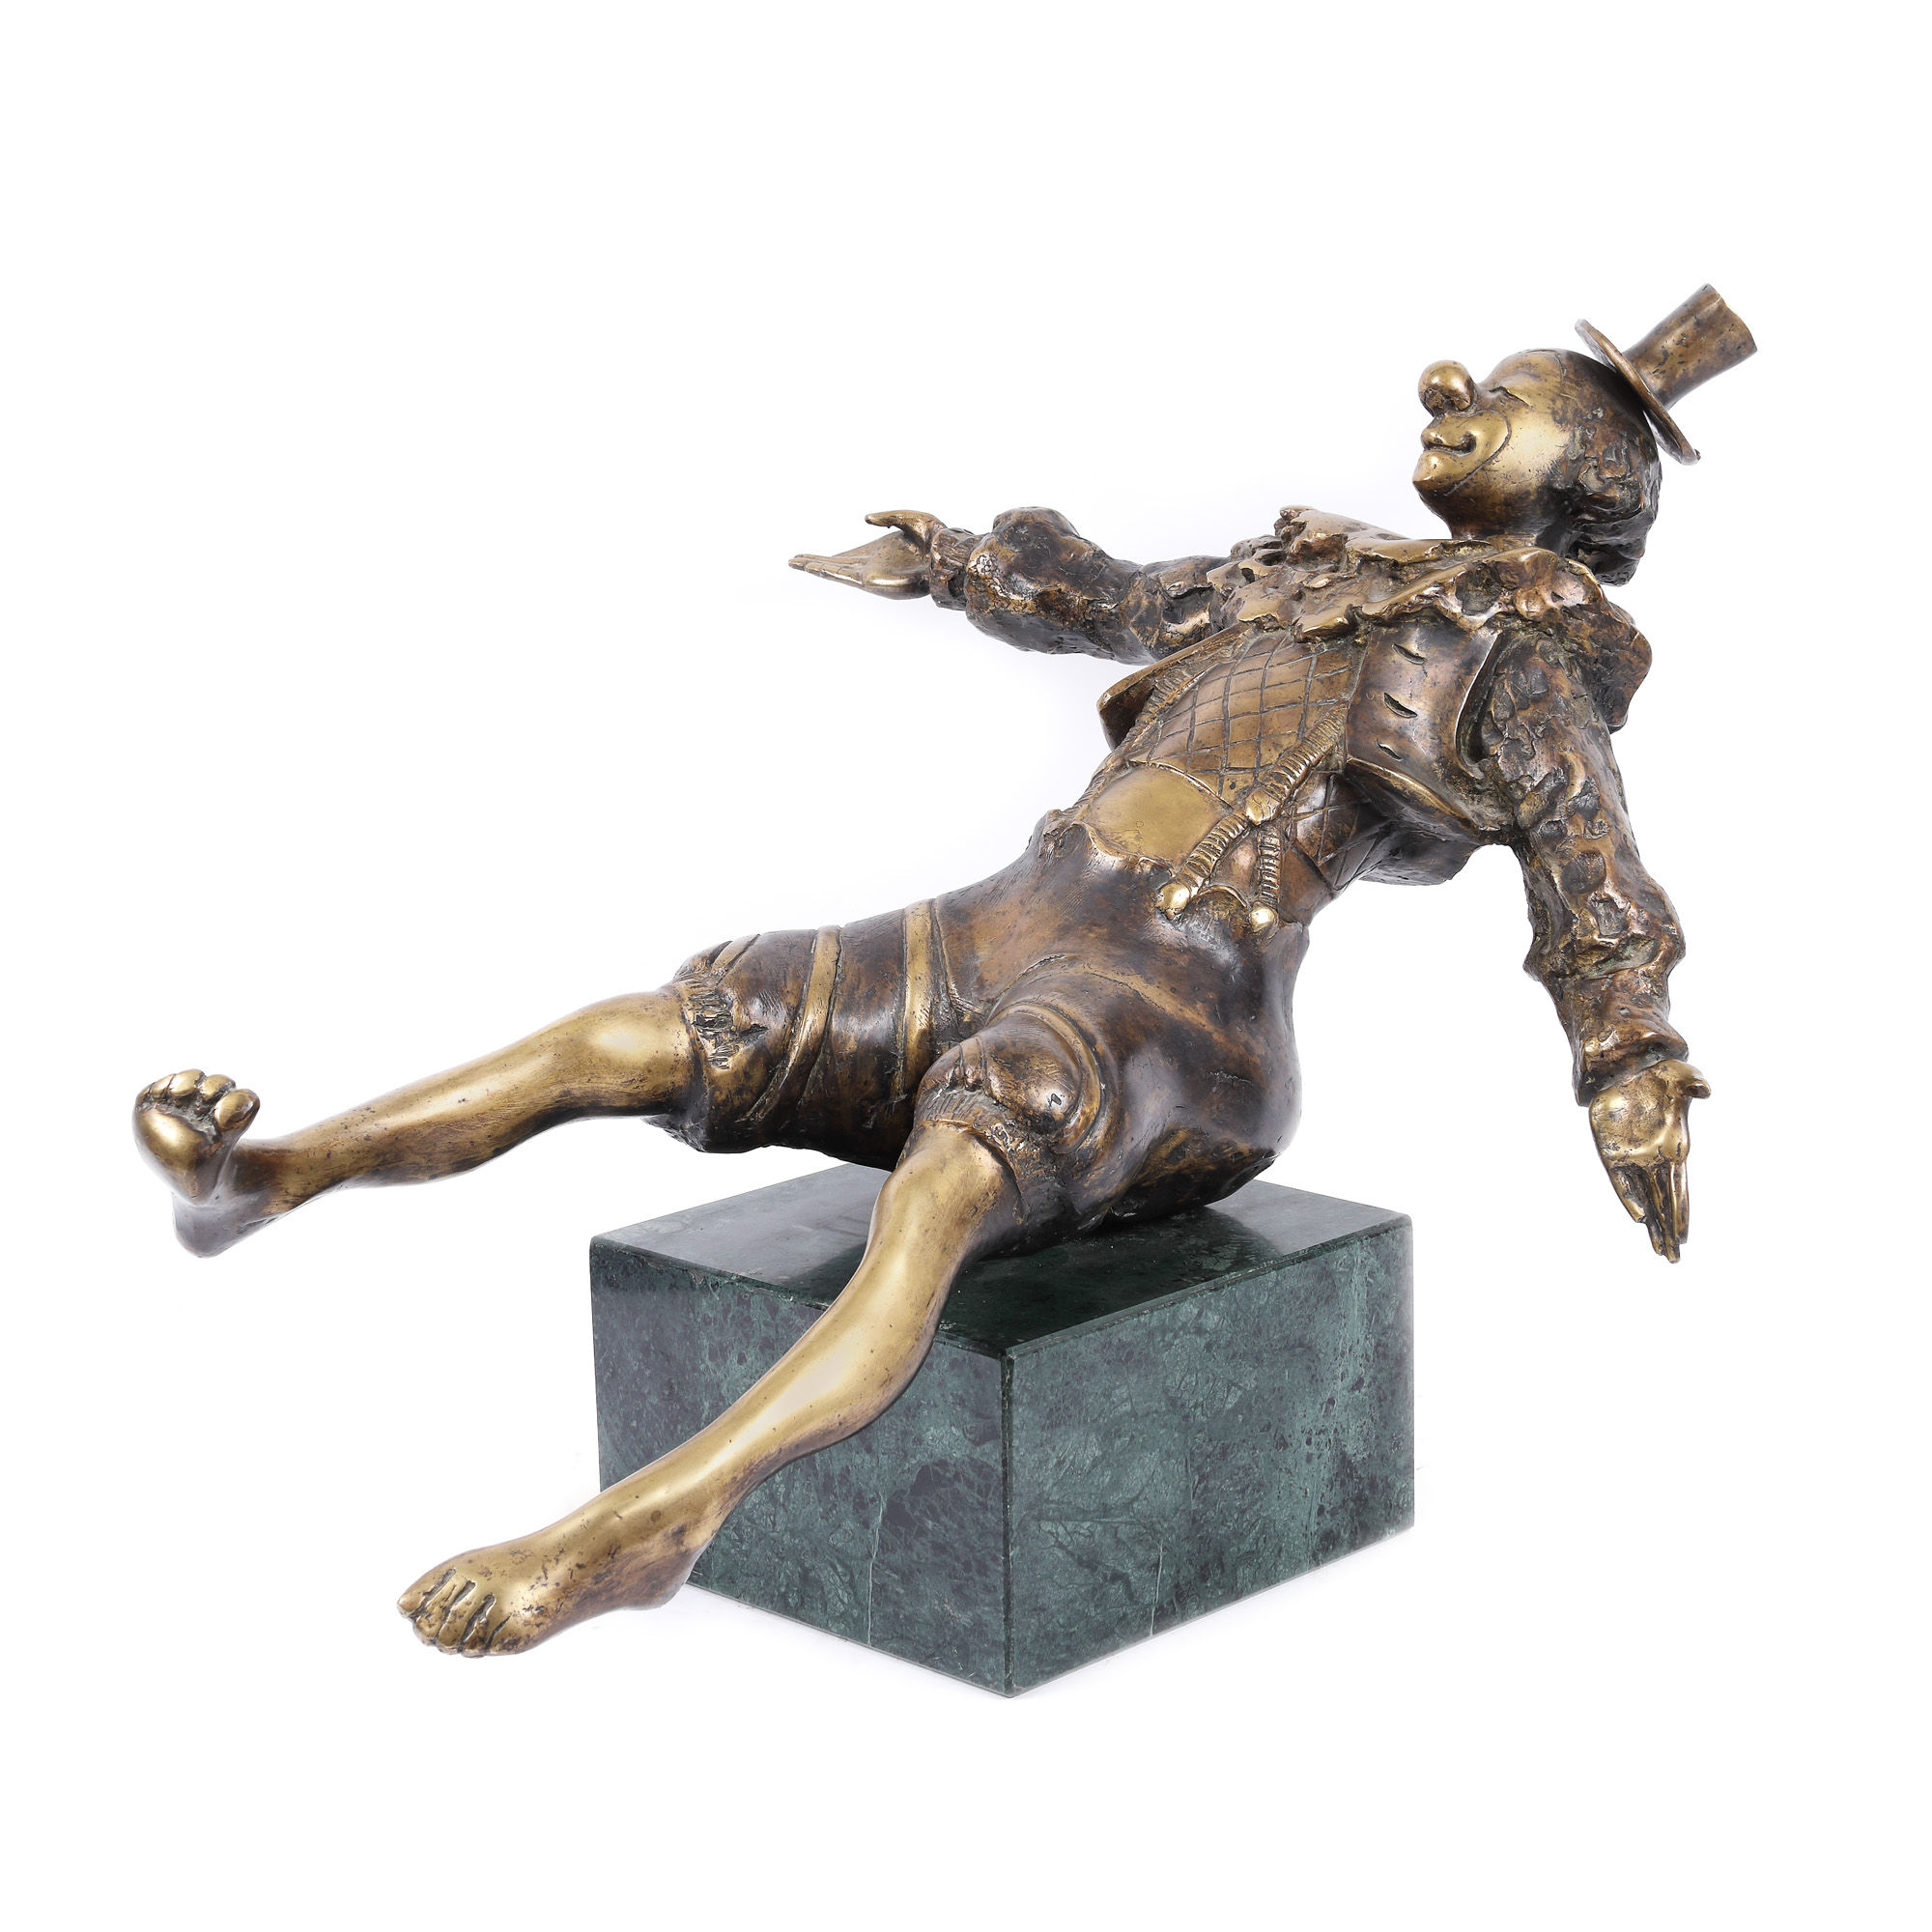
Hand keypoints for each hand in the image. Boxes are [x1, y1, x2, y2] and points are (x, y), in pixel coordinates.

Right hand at [788, 510, 950, 599]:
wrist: (948, 554)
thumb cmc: (936, 538)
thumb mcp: (908, 518)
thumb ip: (886, 517)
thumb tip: (864, 518)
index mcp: (879, 553)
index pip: (846, 556)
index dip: (827, 557)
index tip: (809, 556)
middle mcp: (872, 566)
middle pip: (836, 566)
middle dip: (814, 563)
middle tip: (792, 561)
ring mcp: (871, 575)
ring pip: (835, 572)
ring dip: (814, 567)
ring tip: (794, 563)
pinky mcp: (874, 582)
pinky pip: (844, 576)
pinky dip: (826, 571)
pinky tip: (813, 567)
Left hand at [1588, 1059, 1710, 1263]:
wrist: (1627, 1069)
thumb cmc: (1659, 1075)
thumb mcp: (1680, 1076)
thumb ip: (1693, 1084)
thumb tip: (1705, 1089)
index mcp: (1675, 1149)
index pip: (1679, 1189)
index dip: (1681, 1213)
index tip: (1684, 1237)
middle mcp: (1656, 1159)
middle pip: (1663, 1202)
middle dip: (1669, 1231)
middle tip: (1674, 1259)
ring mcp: (1634, 1158)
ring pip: (1645, 1199)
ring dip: (1652, 1224)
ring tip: (1659, 1251)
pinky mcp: (1611, 1152)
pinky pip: (1621, 1182)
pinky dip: (1629, 1199)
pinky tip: (1638, 1219)